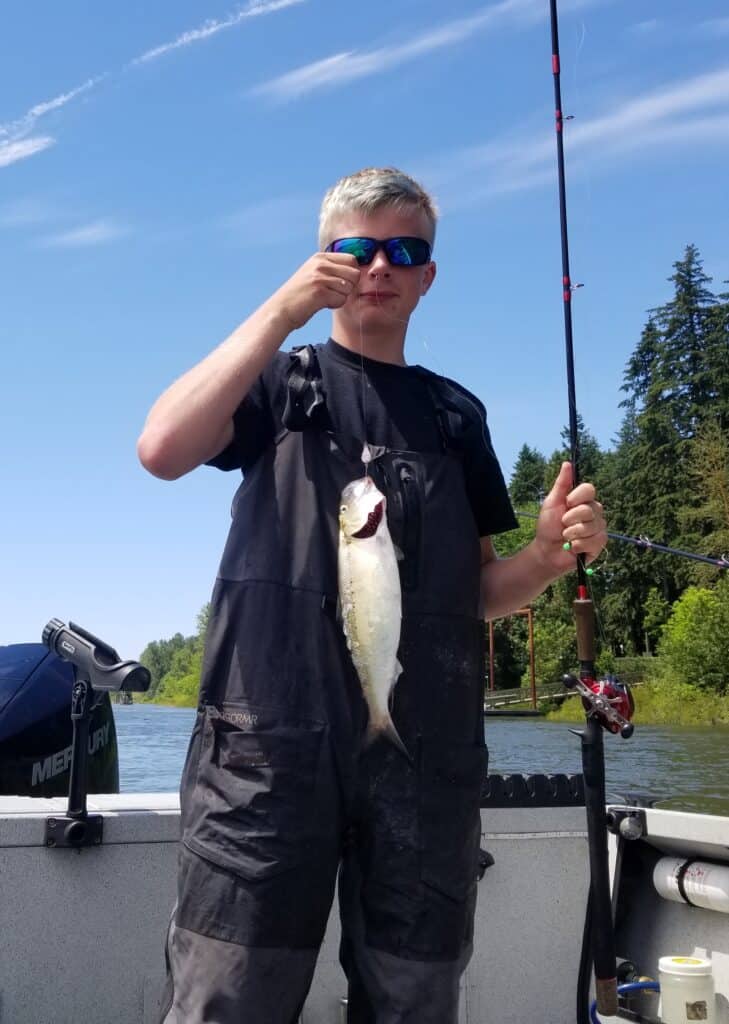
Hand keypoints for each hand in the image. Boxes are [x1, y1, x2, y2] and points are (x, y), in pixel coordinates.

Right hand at [269, 252, 360, 329]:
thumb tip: (357, 271)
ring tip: (324, 298)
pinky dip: (334, 305)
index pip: (352, 260)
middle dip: (349, 287)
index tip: (339, 283)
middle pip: (355, 274)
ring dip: (340, 297)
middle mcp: (320, 264)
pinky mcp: (319, 292)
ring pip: (349, 288)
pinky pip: (341, 299)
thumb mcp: (313, 273)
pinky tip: (321, 304)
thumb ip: (331, 269)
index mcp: (320, 257)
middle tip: (333, 292)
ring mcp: (319, 277)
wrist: (280, 310)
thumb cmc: (300, 295)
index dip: (351, 274)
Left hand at [534, 461, 606, 575]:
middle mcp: (594, 512)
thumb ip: (561, 484)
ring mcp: (598, 528)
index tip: (566, 503)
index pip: (590, 489)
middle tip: (562, 524)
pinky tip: (572, 547)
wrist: (546, 551)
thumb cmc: (548, 526)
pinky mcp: (599, 544)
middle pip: (590, 509)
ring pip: (592, 526)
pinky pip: (594, 541)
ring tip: (566, 537)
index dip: (577, 496)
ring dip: (573, 533)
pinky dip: (578, 545)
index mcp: (583, 500)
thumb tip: (567, 463)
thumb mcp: (551, 503)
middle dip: (570, 518)